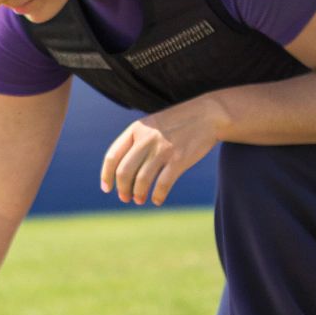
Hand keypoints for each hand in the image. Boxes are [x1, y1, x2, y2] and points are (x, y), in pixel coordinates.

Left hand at [100, 96, 222, 205]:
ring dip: (138, 194)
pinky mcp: (179, 160)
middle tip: (125, 198)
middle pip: (124, 172)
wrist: (209, 114)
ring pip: (142, 180)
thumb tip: (122, 172)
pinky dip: (158, 196)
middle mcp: (146, 139)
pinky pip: (163, 184)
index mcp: (136, 129)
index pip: (112, 156)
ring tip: (139, 200)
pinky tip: (157, 200)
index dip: (107, 175)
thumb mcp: (152, 125)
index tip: (107, 188)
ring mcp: (163, 149)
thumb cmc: (178, 122)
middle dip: (122, 189)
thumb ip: (136, 142)